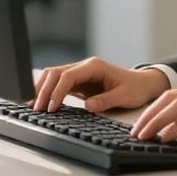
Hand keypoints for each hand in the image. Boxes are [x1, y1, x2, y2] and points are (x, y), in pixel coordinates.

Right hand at [31, 57, 170, 112]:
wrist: (142, 84)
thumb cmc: (135, 88)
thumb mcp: (124, 96)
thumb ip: (106, 100)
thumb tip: (88, 106)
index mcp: (94, 67)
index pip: (68, 76)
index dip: (57, 91)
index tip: (51, 107)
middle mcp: (84, 67)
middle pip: (55, 73)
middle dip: (44, 90)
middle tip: (37, 109)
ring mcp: (80, 73)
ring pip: (53, 77)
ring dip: (43, 90)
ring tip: (34, 106)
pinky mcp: (79, 82)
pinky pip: (59, 84)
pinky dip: (49, 92)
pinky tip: (43, 104)